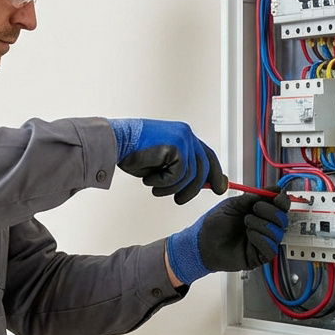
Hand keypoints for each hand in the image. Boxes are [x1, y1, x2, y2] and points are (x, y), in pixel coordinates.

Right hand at [110, 118, 227, 204]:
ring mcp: (184, 138)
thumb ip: (179, 169)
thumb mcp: (161, 164)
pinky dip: (163, 183)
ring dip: (172, 188)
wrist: (116, 142)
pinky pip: (179, 175)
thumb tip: (199, 184)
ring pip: (191, 175)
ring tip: (156, 189)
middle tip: (181, 200)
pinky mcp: (177, 146)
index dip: (214, 173)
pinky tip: (149, 180)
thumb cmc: (133, 153)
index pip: (207, 155)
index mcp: (184, 135)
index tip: (219, 188)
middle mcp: (187, 134)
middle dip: (195, 189)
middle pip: (204, 167)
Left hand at [165, 189, 291, 284]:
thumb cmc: (214, 225)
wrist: (201, 243)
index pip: (280, 206)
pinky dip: (261, 238)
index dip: (281, 200)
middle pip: (282, 218)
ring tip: (246, 222)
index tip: (276, 196)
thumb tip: (274, 190)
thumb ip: (253, 197)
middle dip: (270, 211)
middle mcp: (264, 227)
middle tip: (255, 209)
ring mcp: (263, 242)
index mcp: (259, 213)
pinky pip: (271, 248)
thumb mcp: (233, 205)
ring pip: (278, 232)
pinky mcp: (259, 256)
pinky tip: (249, 234)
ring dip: (263, 224)